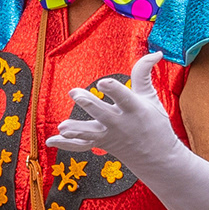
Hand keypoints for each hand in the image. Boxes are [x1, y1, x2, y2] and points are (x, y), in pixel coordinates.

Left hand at [47, 52, 208, 209]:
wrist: (157, 157)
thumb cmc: (154, 123)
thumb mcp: (151, 97)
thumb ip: (144, 73)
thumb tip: (156, 52)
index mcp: (135, 109)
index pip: (123, 98)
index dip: (113, 90)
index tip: (103, 82)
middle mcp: (121, 124)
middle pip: (102, 113)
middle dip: (89, 103)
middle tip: (74, 92)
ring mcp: (110, 135)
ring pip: (90, 133)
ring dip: (76, 129)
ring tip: (62, 127)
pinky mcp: (102, 143)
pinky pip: (82, 145)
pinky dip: (67, 144)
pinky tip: (51, 140)